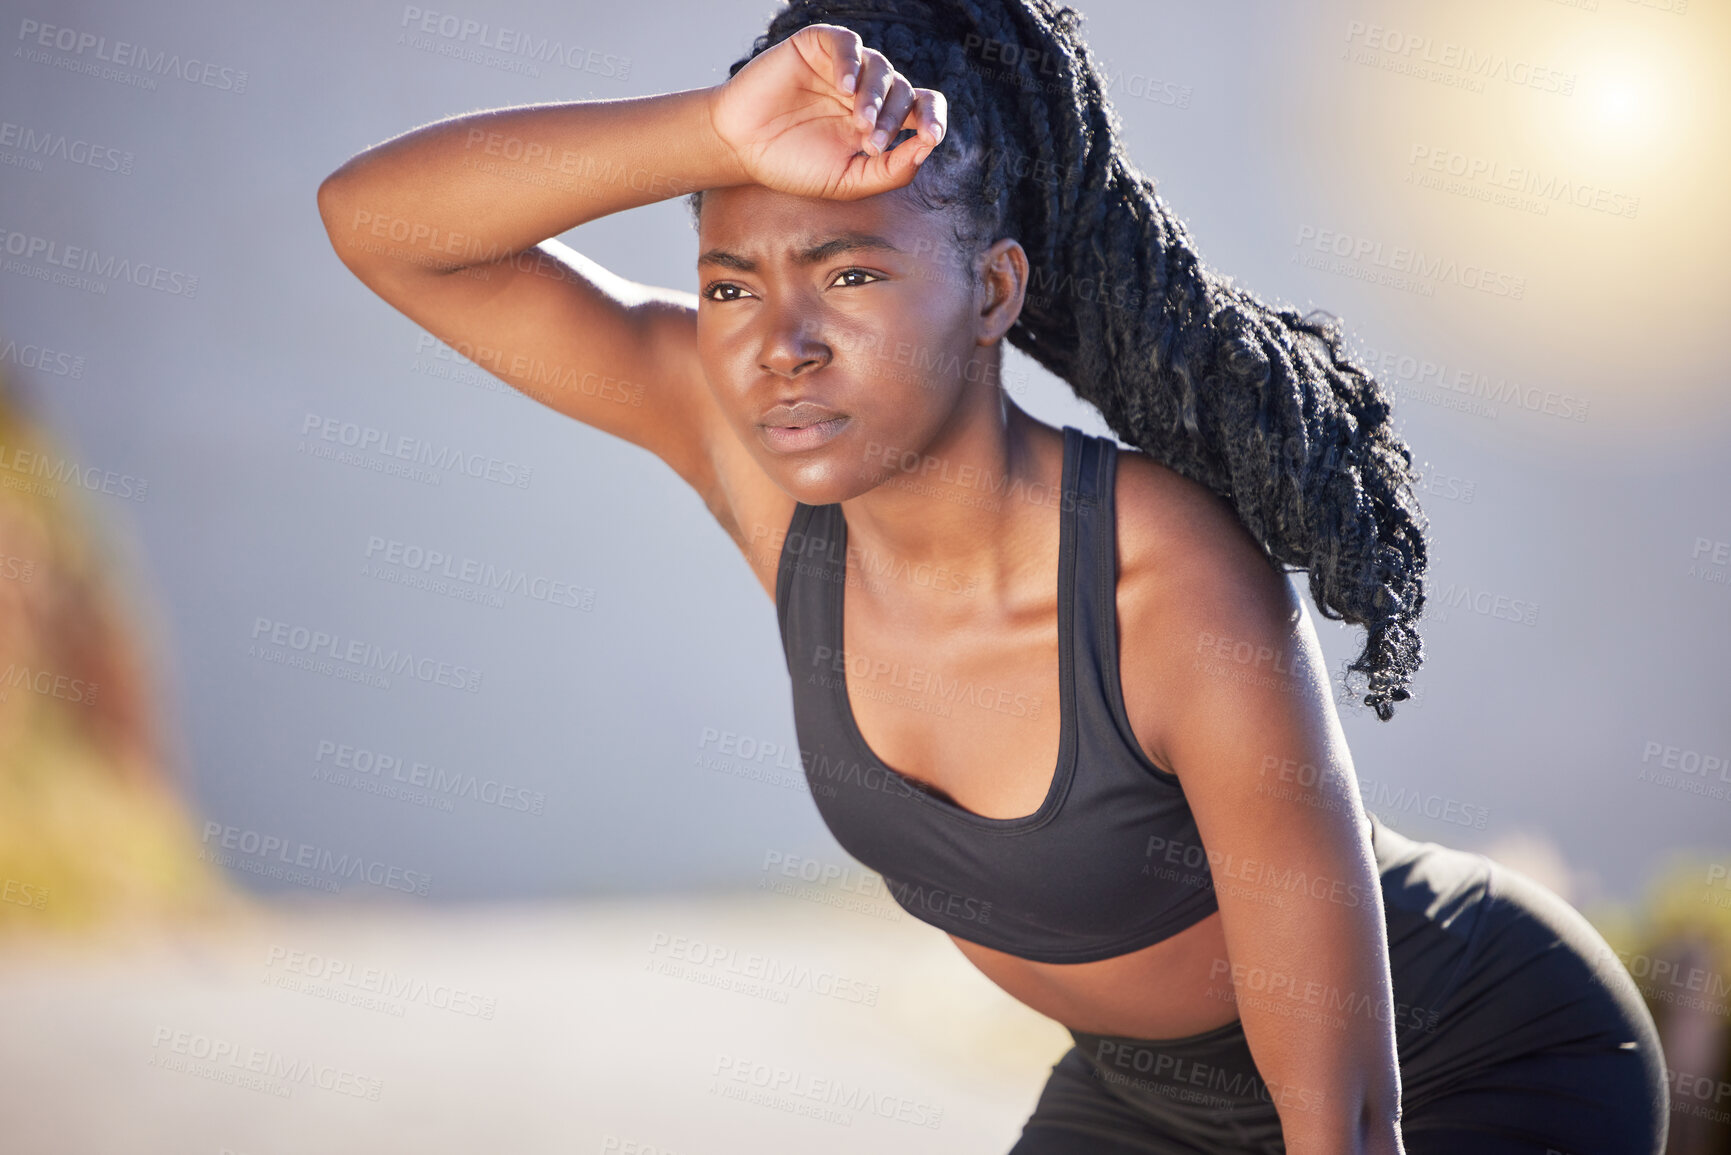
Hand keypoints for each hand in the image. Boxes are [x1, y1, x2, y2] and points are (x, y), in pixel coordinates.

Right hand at [705, 23, 947, 200]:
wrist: (741, 148)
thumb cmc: (793, 165)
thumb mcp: (847, 181)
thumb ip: (889, 172)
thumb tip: (927, 147)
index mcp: (880, 119)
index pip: (923, 107)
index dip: (933, 118)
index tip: (931, 137)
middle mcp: (867, 89)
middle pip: (903, 91)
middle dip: (893, 120)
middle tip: (871, 144)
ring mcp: (844, 66)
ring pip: (880, 67)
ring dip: (874, 97)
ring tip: (859, 123)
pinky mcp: (818, 46)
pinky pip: (847, 44)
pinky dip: (851, 63)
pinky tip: (844, 88)